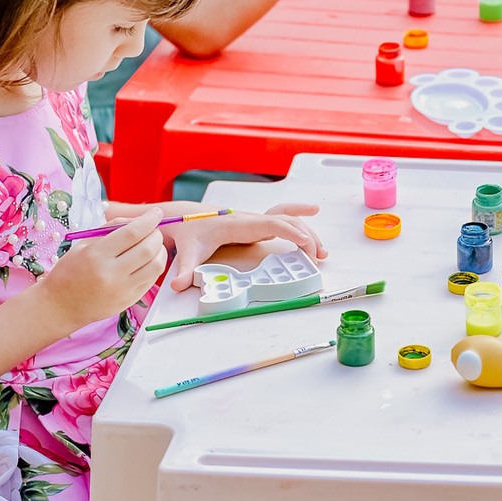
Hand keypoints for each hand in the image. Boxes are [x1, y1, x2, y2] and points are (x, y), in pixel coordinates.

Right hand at [42, 209, 166, 331]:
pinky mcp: (129, 301)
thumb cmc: (71, 271)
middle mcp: (111, 273)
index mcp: (96, 255)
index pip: (132, 233)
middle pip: (147, 249)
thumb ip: (111, 229)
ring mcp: (122, 290)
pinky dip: (155, 265)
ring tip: (154, 244)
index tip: (156, 212)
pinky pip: (151, 280)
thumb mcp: (84, 244)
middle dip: (156, 234)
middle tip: (154, 228)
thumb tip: (139, 220)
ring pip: (156, 266)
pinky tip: (149, 260)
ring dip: (160, 250)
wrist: (61, 305)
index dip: (149, 220)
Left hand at [169, 203, 326, 290]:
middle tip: (317, 258)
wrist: (186, 217)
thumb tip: (178, 285)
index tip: (304, 241)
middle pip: (285, 220)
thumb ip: (185, 269)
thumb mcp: (187, 252)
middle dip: (304, 237)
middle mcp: (250, 219)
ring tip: (323, 252)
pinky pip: (282, 218)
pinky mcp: (256, 225)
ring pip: (287, 218)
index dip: (288, 230)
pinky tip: (314, 215)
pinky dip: (300, 217)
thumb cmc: (190, 232)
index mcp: (237, 224)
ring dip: (307, 230)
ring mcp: (255, 220)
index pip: (269, 223)